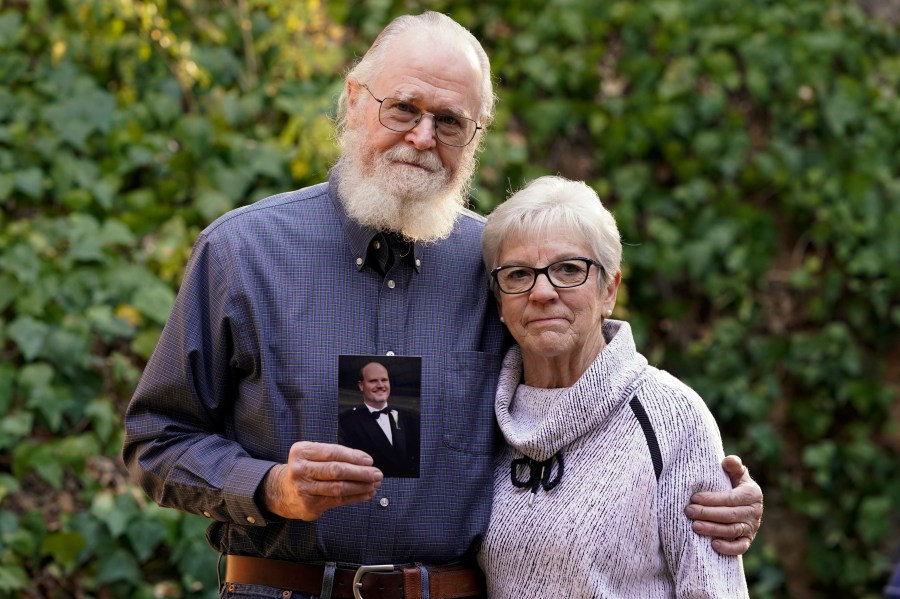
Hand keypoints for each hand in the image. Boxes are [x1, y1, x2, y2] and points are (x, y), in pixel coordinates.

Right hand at [263, 441, 382, 520]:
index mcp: (302, 452)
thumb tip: (365, 462)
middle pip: (336, 471)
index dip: (353, 456)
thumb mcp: (312, 455)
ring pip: (339, 488)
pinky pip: (338, 501)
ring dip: (361, 486)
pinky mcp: (310, 505)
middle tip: (377, 474)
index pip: (333, 452)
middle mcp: (300, 470)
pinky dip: (355, 497)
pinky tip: (366, 493)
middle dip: (361, 472)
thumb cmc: (306, 469)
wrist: (282, 491)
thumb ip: (334, 455)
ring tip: (375, 484)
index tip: (369, 461)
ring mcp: (304, 489)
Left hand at [684, 455, 762, 555]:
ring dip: (712, 529)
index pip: (730, 498)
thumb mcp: (735, 473)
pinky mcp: (749, 540)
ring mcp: (752, 527)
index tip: (694, 498)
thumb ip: (733, 465)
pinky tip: (713, 544)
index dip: (711, 499)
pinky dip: (728, 548)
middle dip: (707, 514)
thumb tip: (729, 461)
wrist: (742, 501)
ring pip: (732, 531)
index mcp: (752, 493)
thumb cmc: (733, 483)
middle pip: (729, 515)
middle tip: (688, 511)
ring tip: (694, 526)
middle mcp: (755, 511)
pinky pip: (741, 547)